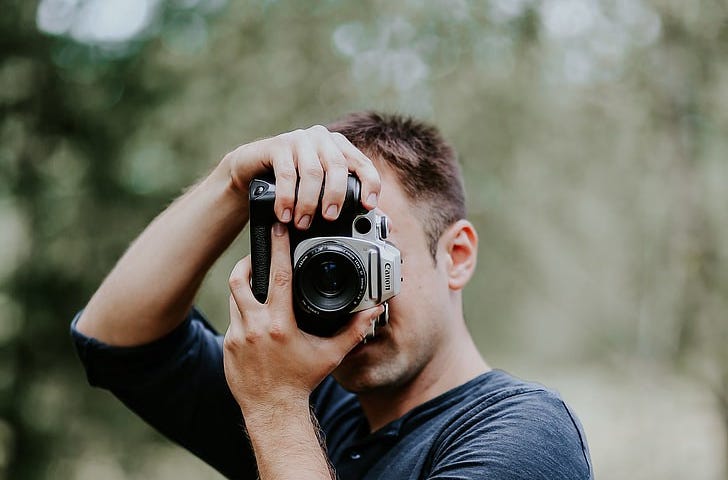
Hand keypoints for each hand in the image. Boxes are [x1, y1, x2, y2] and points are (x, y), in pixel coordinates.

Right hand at [222, 125, 380, 227]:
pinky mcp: (277, 145)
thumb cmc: (292, 182)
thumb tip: (387, 224)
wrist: (251, 169)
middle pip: (338, 167)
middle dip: (336, 196)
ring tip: (302, 223)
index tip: (368, 206)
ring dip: (308, 202)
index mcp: (339, 147)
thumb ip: (350, 203)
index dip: (370, 183)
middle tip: (329, 219)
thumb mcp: (321, 191)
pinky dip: (286, 197)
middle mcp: (322, 139)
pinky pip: (286, 173)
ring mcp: (299, 139)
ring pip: (312, 172)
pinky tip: (284, 214)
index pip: (363, 163)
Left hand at [223, 222, 383, 410]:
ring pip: (234, 297)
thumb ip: (354, 330)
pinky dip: (244, 312)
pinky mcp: (227, 345)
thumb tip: (374, 311)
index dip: (278, 248)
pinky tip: (257, 316)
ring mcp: (237, 336)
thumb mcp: (331, 354)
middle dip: (247, 262)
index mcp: (280, 324)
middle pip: (240, 279)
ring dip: (244, 287)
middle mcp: (254, 327)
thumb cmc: (302, 380)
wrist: (272, 409)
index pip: (277, 276)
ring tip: (257, 282)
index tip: (278, 230)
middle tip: (259, 254)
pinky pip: (233, 319)